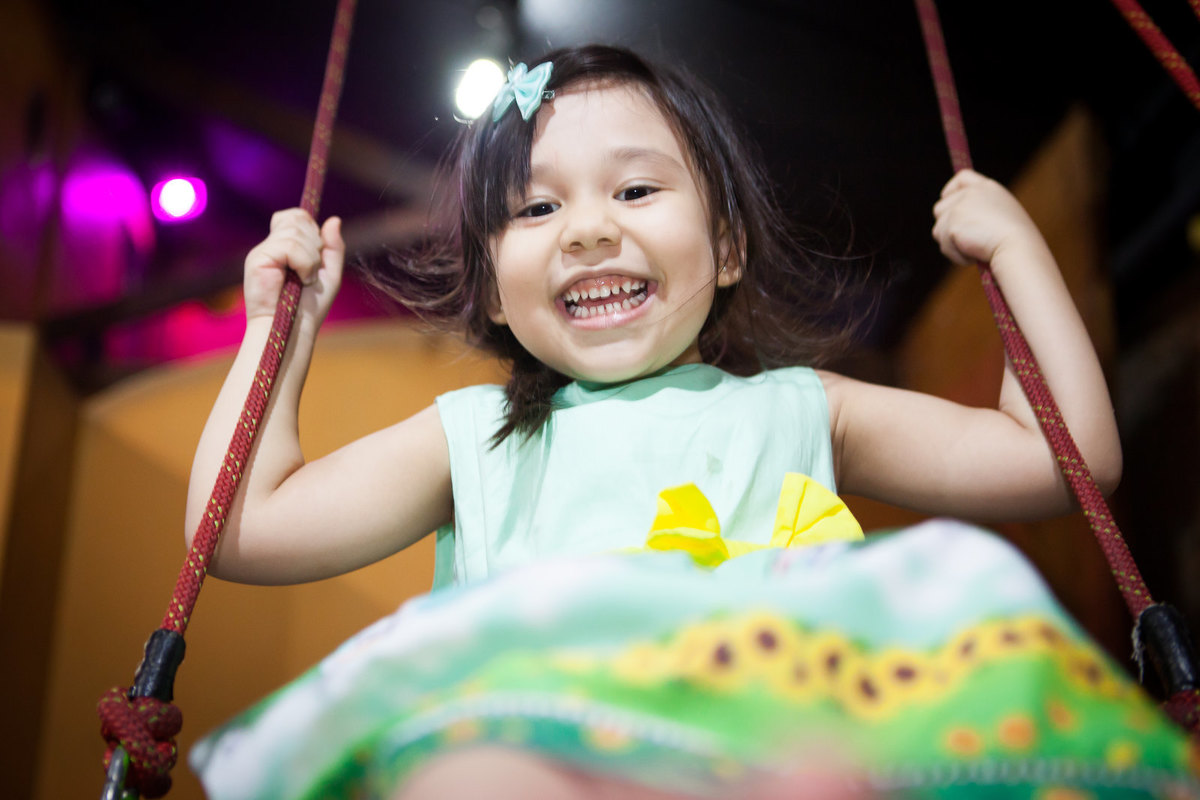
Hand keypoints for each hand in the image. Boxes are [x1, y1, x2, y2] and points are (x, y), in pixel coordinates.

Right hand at [243, 209, 344, 323]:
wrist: (293, 329)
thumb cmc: (308, 308)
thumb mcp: (329, 274)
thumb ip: (332, 247)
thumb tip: (334, 219)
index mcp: (284, 246)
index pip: (296, 216)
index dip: (311, 228)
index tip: (316, 254)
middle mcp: (271, 245)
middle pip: (297, 218)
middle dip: (315, 245)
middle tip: (311, 272)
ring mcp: (263, 251)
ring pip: (295, 231)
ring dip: (311, 258)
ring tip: (305, 279)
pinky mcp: (258, 259)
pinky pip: (289, 246)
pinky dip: (304, 263)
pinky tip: (301, 280)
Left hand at [931, 169, 1042, 266]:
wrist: (1018, 247)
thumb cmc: (1015, 240)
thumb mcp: (1002, 216)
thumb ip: (981, 211)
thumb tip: (960, 225)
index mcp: (988, 188)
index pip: (962, 178)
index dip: (950, 190)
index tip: (946, 201)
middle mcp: (970, 194)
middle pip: (940, 208)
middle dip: (948, 227)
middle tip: (968, 239)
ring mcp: (959, 208)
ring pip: (938, 230)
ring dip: (952, 244)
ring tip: (976, 247)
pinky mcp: (951, 225)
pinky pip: (943, 246)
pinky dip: (956, 255)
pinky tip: (974, 253)